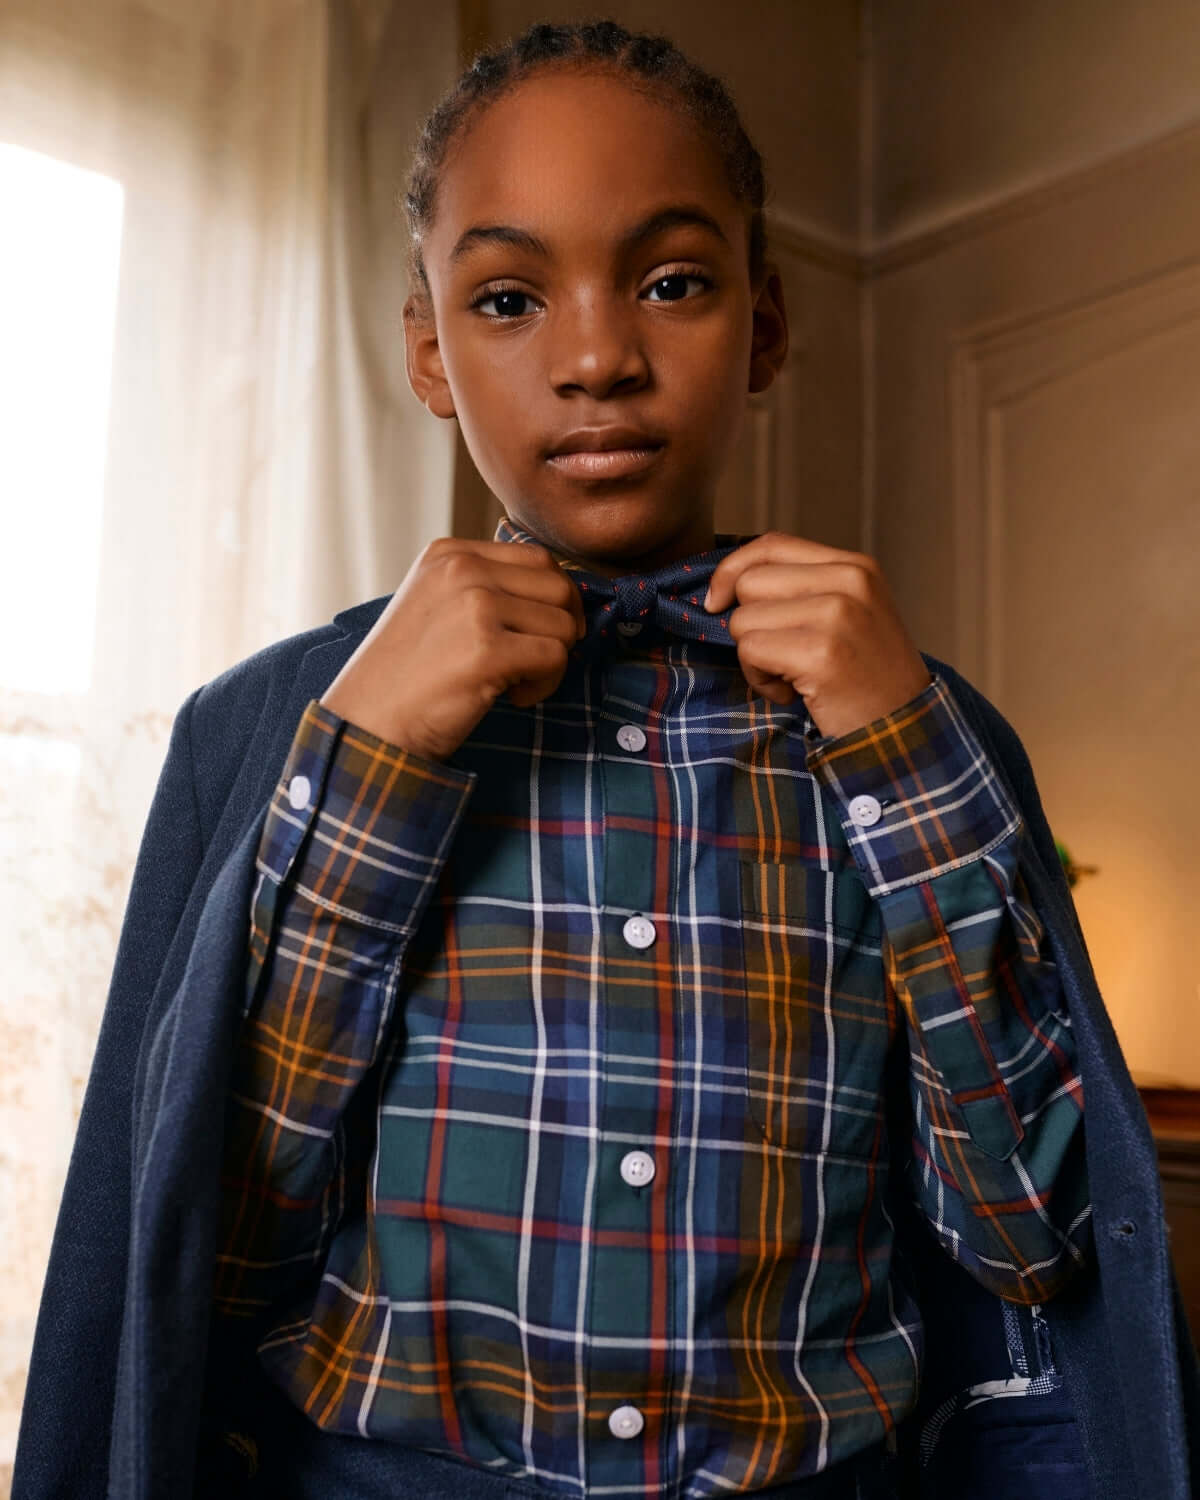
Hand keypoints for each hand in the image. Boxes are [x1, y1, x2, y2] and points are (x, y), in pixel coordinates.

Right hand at [319, 537, 584, 761]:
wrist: (369, 724)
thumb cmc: (409, 676)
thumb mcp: (439, 606)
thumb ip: (488, 587)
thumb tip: (563, 593)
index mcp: (450, 553)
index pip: (539, 558)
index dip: (555, 601)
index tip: (540, 634)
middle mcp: (462, 568)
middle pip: (560, 588)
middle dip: (559, 630)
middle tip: (530, 663)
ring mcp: (475, 605)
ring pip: (563, 624)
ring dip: (550, 662)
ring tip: (511, 683)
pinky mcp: (486, 648)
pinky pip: (556, 657)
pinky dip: (544, 685)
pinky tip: (511, 698)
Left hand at [704, 531, 931, 738]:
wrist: (903, 730)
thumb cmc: (866, 679)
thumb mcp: (848, 615)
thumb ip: (802, 589)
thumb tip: (727, 584)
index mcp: (856, 567)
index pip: (772, 544)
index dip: (732, 570)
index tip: (716, 602)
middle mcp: (849, 581)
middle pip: (749, 582)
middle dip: (749, 624)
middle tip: (785, 655)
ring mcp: (837, 615)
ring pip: (743, 620)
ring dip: (755, 658)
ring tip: (795, 676)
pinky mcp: (821, 652)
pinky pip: (750, 651)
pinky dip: (761, 680)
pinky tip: (795, 693)